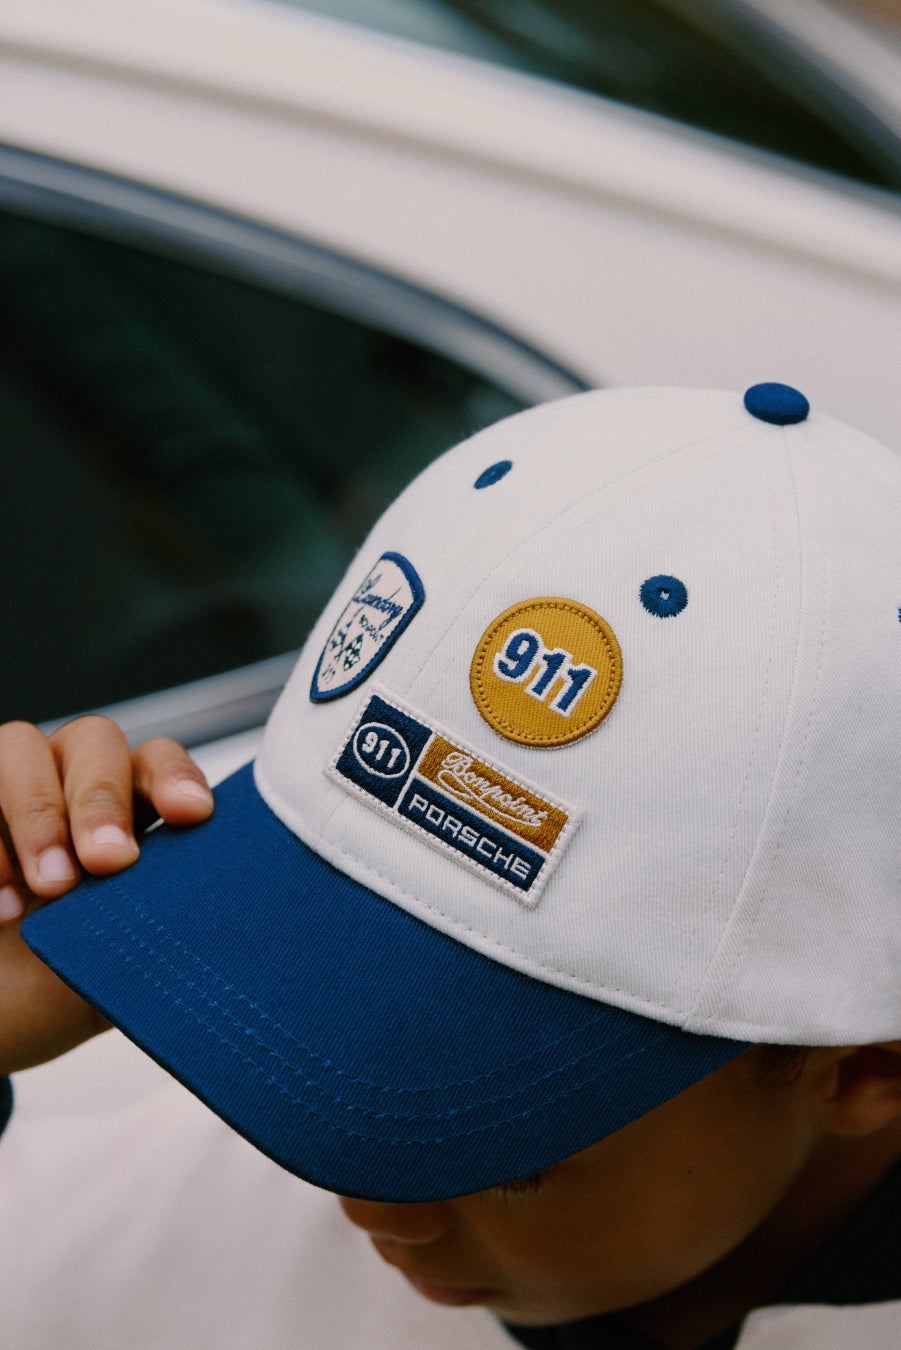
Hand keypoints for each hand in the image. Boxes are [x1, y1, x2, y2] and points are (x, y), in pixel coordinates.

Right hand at [0, 716, 213, 1074]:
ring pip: (20, 747)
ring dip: (39, 814)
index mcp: (127, 807)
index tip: (191, 816)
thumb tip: (230, 930)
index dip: (176, 777)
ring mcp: (6, 789)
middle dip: (101, 799)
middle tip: (109, 863)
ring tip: (49, 887)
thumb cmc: (60, 984)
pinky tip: (2, 904)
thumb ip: (165, 930)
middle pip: (94, 741)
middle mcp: (67, 781)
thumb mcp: (123, 965)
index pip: (158, 761)